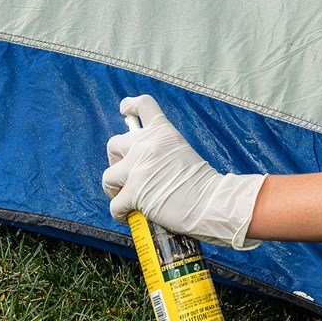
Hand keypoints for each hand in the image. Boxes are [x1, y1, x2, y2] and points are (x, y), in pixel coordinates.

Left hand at [102, 94, 265, 249]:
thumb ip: (160, 149)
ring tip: (125, 199)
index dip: (129, 105)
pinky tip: (128, 215)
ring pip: (108, 177)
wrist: (214, 202)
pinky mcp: (135, 193)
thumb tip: (140, 162)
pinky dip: (119, 213)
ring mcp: (139, 168)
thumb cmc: (203, 184)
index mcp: (164, 132)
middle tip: (124, 175)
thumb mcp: (182, 152)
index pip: (143, 105)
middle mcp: (148, 145)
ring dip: (114, 189)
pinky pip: (114, 204)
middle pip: (114, 144)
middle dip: (115, 161)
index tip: (124, 109)